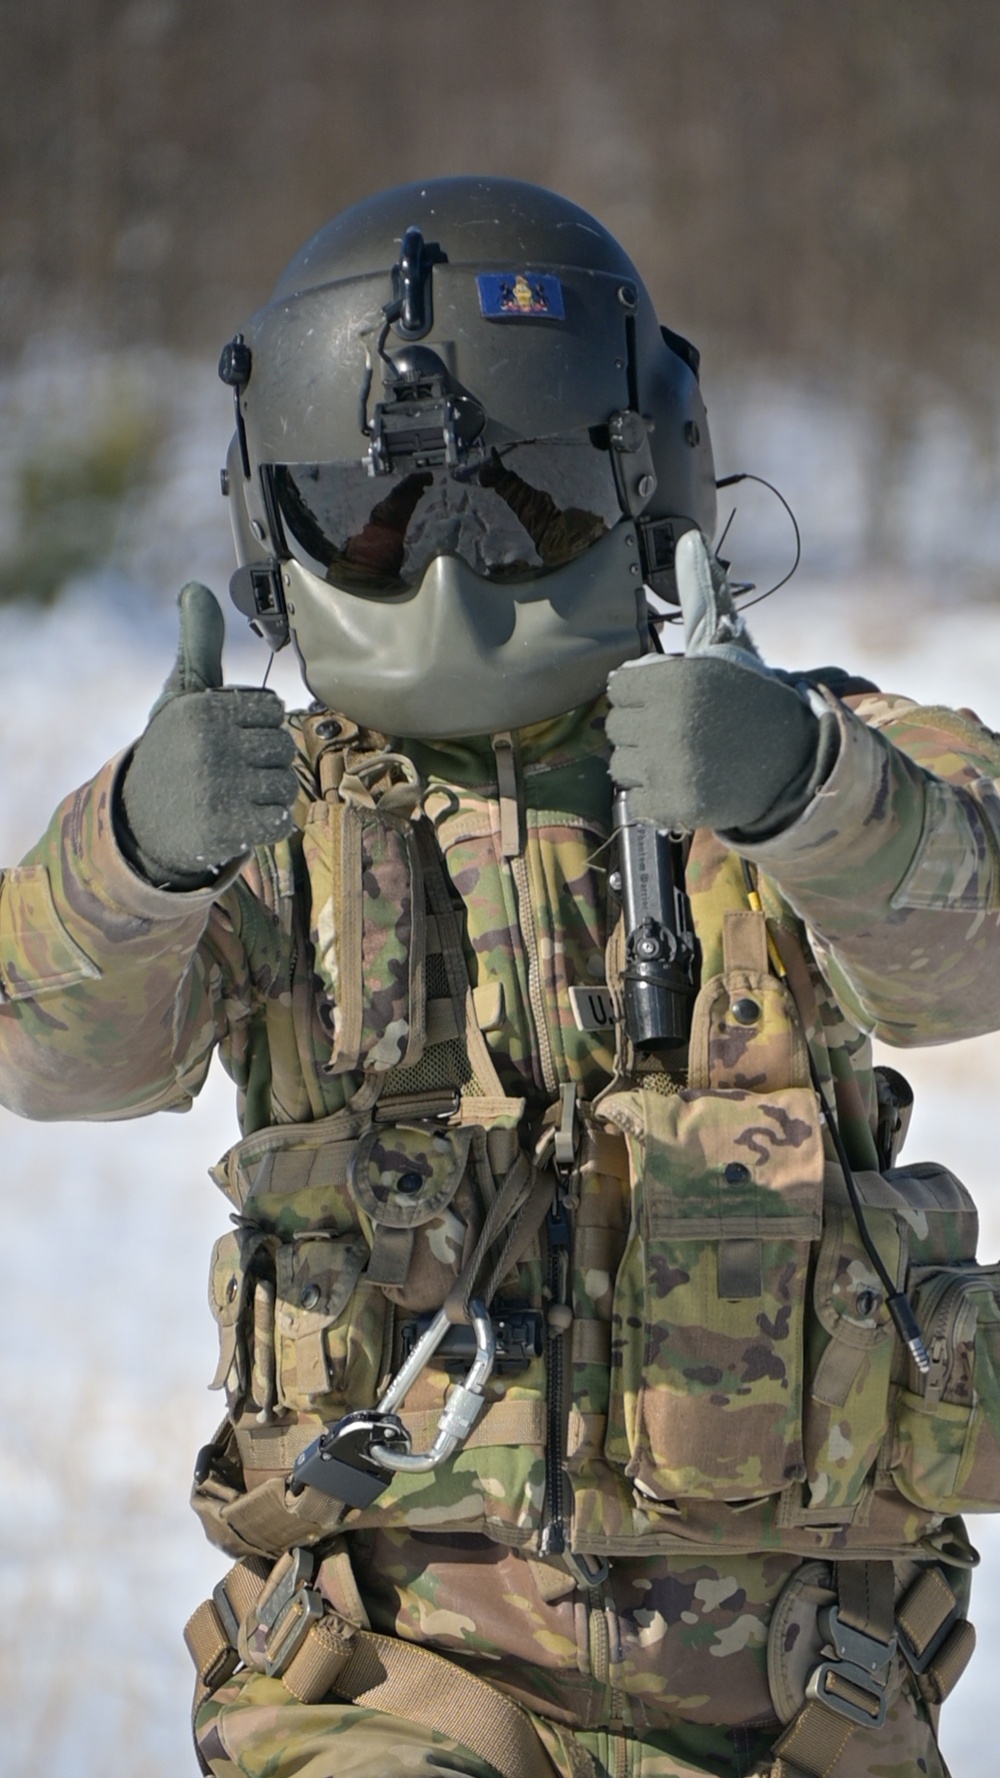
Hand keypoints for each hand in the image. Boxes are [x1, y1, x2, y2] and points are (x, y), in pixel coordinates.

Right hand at [119, 583, 297, 886]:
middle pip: (283, 746)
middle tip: (231, 770)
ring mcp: (218, 790)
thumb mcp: (182, 696)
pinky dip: (266, 824)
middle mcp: (209, 746)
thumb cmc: (173, 748)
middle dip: (264, 761)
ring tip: (235, 795)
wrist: (142, 820)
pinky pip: (281, 821)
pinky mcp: (226, 830)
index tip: (228, 737)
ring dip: (267, 794)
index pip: (272, 710)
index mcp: (203, 708)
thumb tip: (195, 589)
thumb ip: (200, 645)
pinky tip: (239, 819)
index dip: (256, 726)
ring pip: (286, 785)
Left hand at [606, 531, 829, 836]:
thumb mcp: (727, 645)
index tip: (670, 699)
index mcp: (679, 678)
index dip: (642, 694)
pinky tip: (686, 784)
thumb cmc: (750, 700)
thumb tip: (690, 539)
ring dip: (646, 765)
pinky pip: (637, 803)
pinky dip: (657, 799)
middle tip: (683, 730)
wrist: (793, 760)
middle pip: (616, 728)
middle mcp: (673, 722)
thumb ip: (700, 597)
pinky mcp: (678, 805)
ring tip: (684, 757)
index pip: (618, 688)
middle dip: (644, 729)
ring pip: (622, 767)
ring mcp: (674, 767)